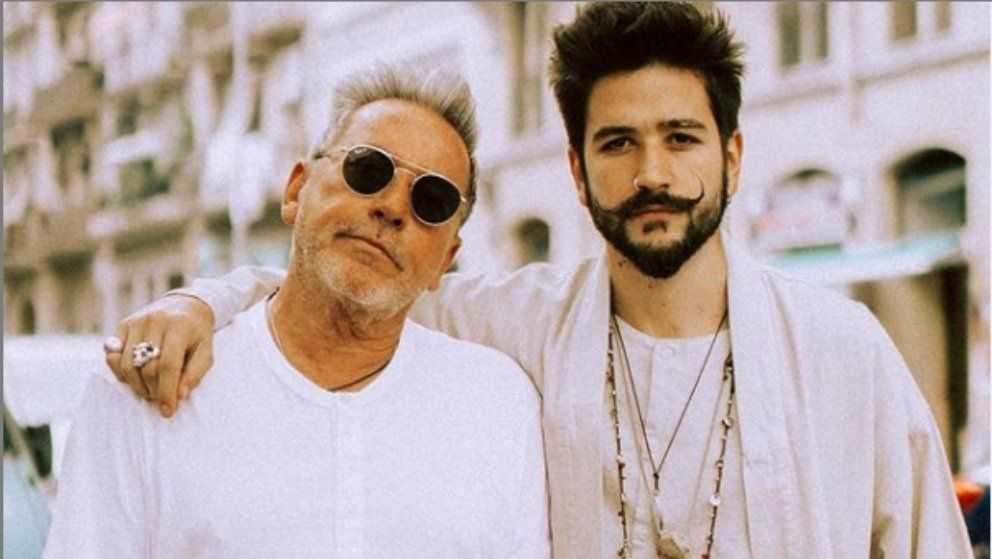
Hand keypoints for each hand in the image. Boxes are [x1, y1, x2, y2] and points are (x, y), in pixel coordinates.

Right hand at [105, 294, 214, 417]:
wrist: (186, 305)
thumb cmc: (198, 334)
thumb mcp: (206, 352)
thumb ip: (194, 374)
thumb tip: (179, 396)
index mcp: (179, 326)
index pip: (168, 365)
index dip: (166, 392)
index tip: (167, 411)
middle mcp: (155, 320)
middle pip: (147, 367)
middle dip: (153, 390)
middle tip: (161, 399)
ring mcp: (136, 321)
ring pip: (127, 364)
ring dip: (137, 385)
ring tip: (150, 390)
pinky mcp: (124, 324)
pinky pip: (113, 355)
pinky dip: (121, 372)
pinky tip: (135, 377)